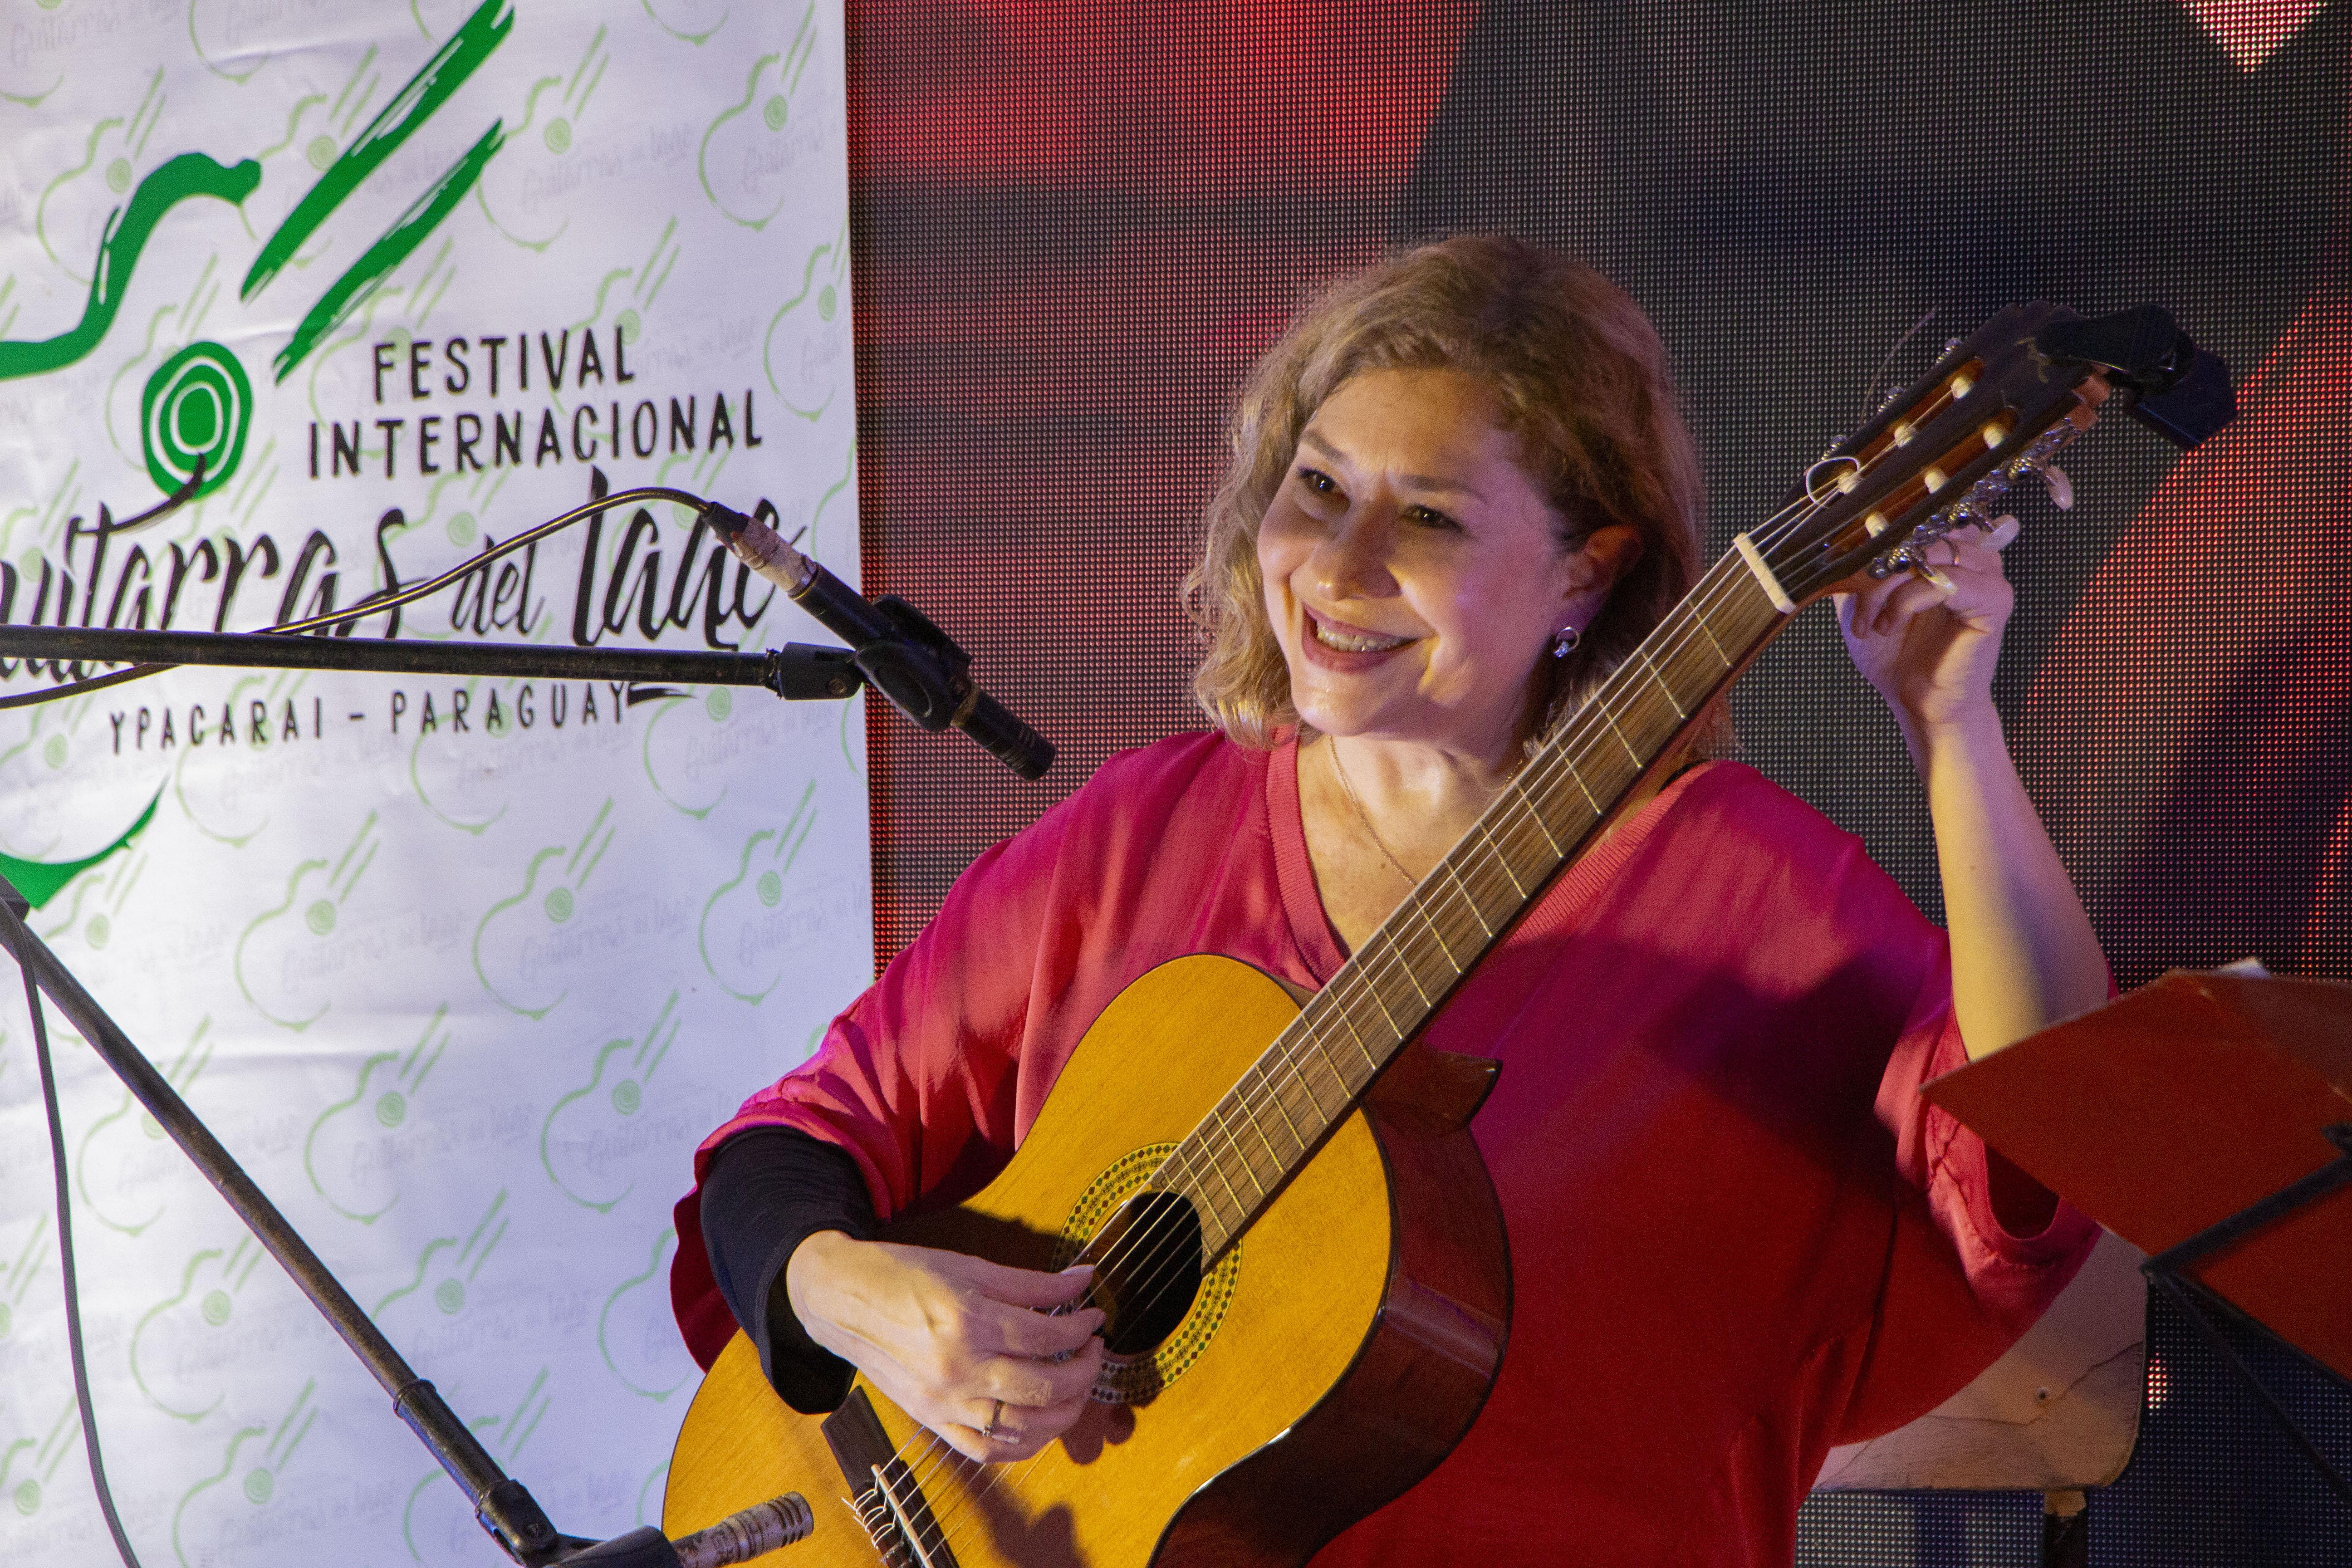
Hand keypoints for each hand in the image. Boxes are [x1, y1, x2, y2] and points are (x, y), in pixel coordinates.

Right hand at [786, 1232, 1104, 1461]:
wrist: (842, 1300)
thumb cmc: (903, 1275)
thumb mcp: (970, 1266)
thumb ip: (1032, 1282)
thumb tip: (1083, 1280)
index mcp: (967, 1321)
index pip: (1046, 1335)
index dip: (1082, 1327)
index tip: (1094, 1317)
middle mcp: (957, 1369)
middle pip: (1044, 1387)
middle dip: (1085, 1371)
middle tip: (1093, 1350)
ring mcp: (943, 1402)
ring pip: (1024, 1428)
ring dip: (1065, 1412)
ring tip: (1076, 1387)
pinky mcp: (932, 1421)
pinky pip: (988, 1449)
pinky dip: (1025, 1443)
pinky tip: (1042, 1421)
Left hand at [1835, 515, 2022, 746]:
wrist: (1917, 703)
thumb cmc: (1896, 654)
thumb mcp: (1861, 600)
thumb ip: (1858, 563)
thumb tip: (1839, 533)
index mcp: (1946, 547)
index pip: (1913, 513)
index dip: (1877, 533)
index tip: (1847, 560)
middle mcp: (1971, 553)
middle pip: (1916, 529)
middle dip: (1874, 568)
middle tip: (1858, 608)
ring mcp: (1987, 574)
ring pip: (1926, 551)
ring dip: (1885, 588)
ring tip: (1873, 623)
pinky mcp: (1994, 599)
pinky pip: (1944, 580)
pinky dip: (1906, 601)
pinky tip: (1891, 625)